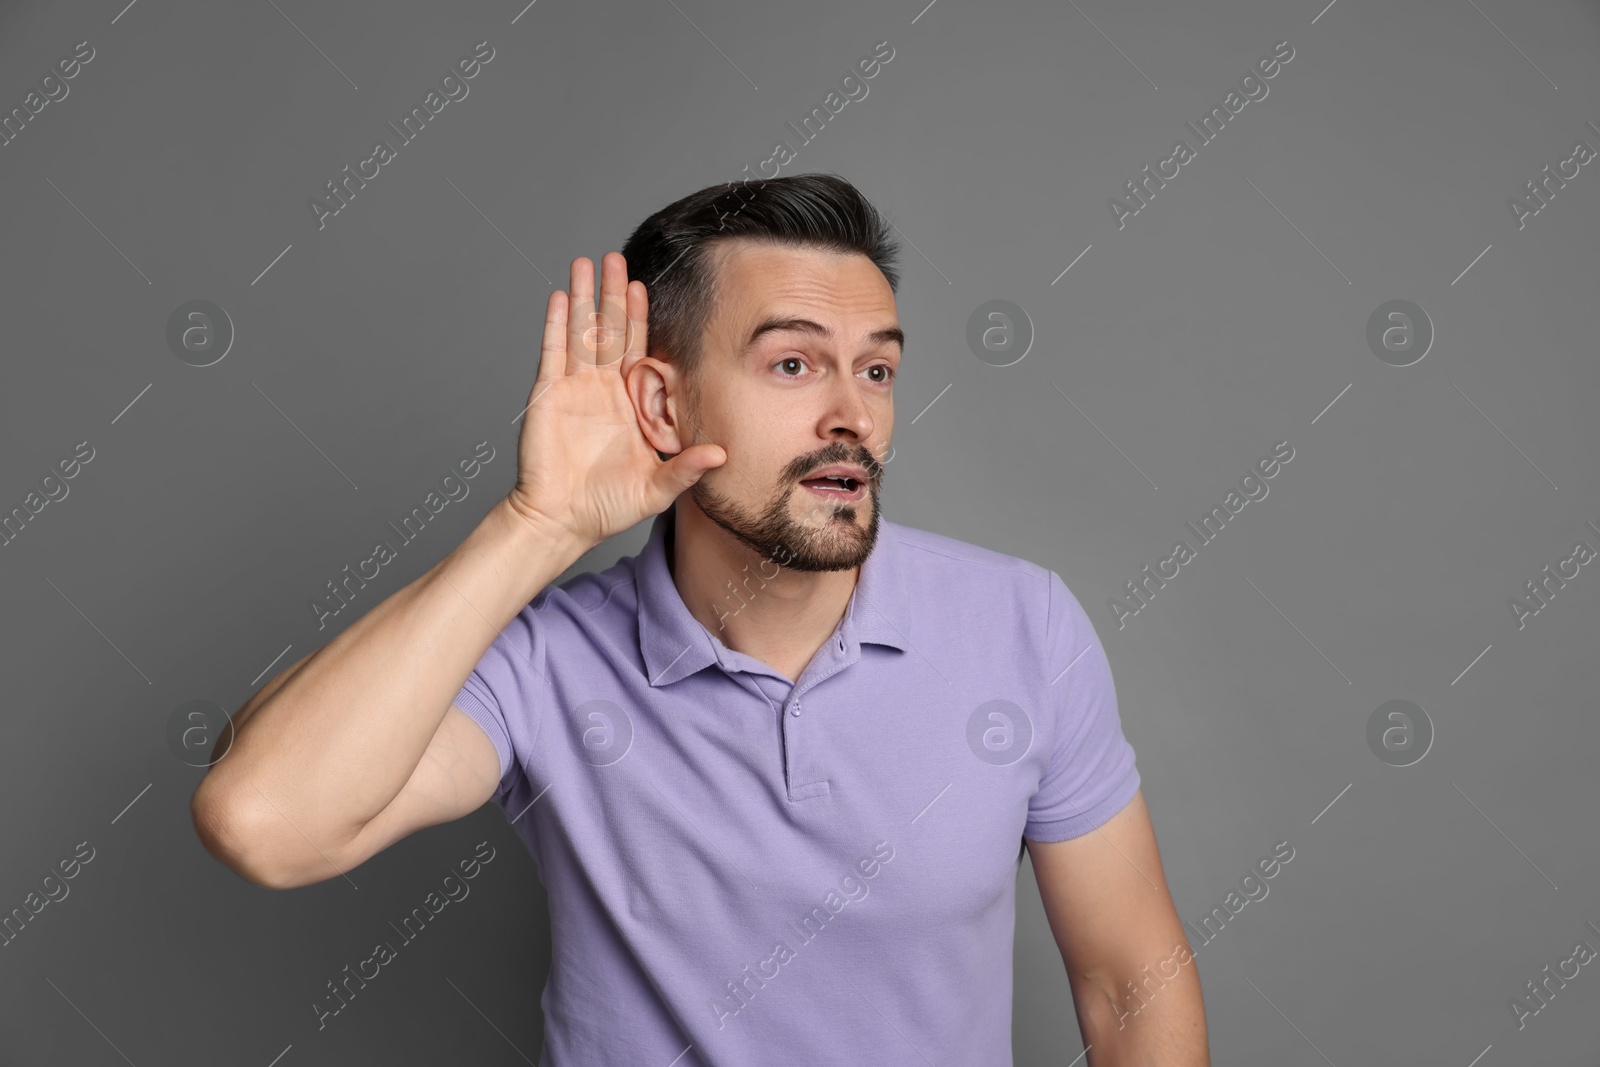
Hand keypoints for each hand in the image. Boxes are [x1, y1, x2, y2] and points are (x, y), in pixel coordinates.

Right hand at [503, 252, 725, 549]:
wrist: (562, 520)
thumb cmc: (606, 506)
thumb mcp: (657, 487)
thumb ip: (686, 467)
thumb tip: (723, 455)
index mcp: (628, 403)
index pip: (636, 349)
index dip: (641, 317)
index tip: (646, 286)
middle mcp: (600, 389)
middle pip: (608, 329)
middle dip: (612, 293)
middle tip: (616, 256)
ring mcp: (572, 389)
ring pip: (579, 331)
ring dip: (582, 297)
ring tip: (585, 261)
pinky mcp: (547, 396)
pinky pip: (552, 353)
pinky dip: (554, 324)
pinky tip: (558, 296)